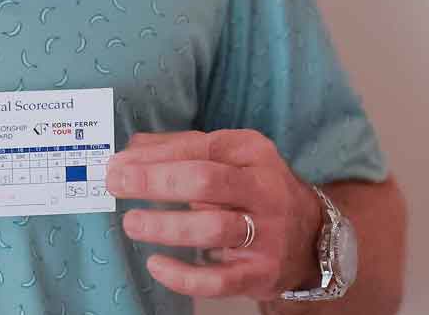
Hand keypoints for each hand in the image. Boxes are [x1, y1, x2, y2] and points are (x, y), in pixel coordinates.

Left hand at [105, 130, 322, 298]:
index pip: (197, 148)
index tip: (117, 165)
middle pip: (205, 181)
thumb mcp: (227, 156)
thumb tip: (130, 149)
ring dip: (165, 226)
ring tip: (132, 223)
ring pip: (212, 228)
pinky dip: (183, 276)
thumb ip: (179, 148)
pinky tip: (157, 265)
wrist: (310, 235)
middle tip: (117, 185)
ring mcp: (267, 233)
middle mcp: (264, 189)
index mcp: (251, 151)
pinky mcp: (261, 272)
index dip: (153, 157)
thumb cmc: (252, 188)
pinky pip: (219, 280)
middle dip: (155, 182)